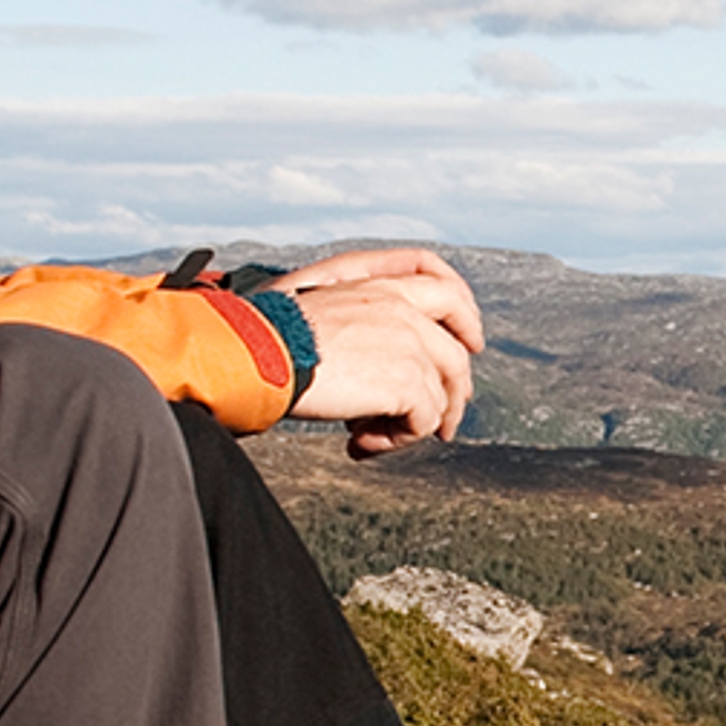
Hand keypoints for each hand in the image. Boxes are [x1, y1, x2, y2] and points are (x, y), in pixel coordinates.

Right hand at [278, 247, 482, 457]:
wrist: (255, 352)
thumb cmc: (263, 335)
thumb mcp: (310, 307)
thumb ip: (351, 317)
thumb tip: (366, 357)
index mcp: (377, 283)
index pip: (441, 282)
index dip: (465, 314)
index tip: (471, 343)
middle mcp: (401, 306)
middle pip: (456, 352)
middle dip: (454, 393)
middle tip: (440, 424)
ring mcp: (409, 342)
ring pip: (443, 394)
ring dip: (415, 425)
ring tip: (376, 438)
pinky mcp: (408, 380)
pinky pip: (424, 421)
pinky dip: (395, 440)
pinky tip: (358, 442)